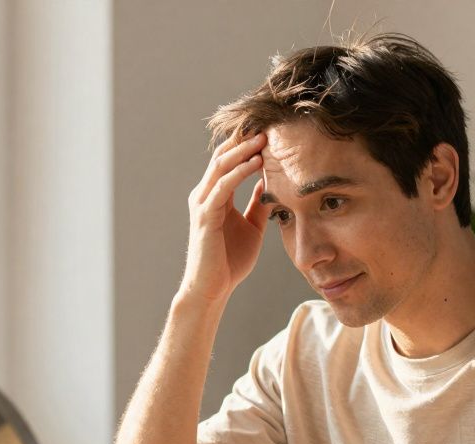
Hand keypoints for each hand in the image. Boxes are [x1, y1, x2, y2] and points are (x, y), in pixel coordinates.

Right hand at [180, 133, 268, 302]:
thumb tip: (272, 184)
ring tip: (263, 137)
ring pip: (221, 166)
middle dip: (243, 139)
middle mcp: (204, 195)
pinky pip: (223, 187)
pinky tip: (256, 163)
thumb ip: (258, 205)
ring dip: (243, 150)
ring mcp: (202, 204)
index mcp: (215, 196)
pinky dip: (239, 172)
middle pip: (222, 156)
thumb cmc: (230, 262)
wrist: (212, 289)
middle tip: (266, 124)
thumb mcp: (252, 227)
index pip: (228, 161)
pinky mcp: (205, 216)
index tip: (269, 131)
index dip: (246, 144)